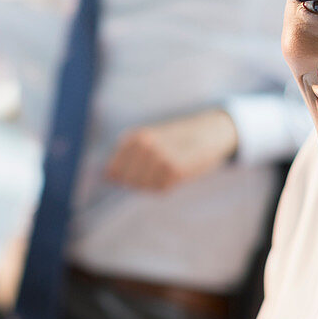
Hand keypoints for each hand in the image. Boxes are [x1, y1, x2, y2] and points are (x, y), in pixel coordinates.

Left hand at [105, 108, 237, 190]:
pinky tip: (175, 176)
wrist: (210, 131)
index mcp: (135, 137)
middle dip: (136, 184)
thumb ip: (128, 156)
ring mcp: (160, 156)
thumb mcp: (150, 139)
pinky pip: (161, 188)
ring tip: (164, 174)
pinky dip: (166, 187)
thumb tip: (108, 178)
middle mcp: (145, 144)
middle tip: (152, 177)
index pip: (112, 171)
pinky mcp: (176, 168)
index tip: (127, 182)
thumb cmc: (176, 139)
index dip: (118, 180)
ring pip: (143, 186)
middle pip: (127, 181)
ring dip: (152, 186)